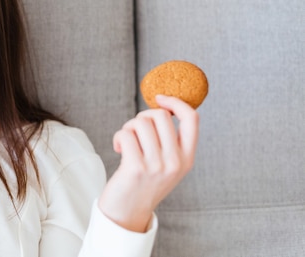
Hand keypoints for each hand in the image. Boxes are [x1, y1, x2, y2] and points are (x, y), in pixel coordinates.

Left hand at [98, 95, 198, 231]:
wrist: (128, 211)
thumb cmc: (144, 181)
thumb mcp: (166, 163)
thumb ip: (169, 140)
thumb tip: (161, 105)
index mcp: (187, 158)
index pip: (192, 119)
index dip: (176, 102)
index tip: (159, 98)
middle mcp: (175, 162)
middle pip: (160, 115)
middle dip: (142, 117)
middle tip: (135, 131)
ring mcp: (157, 165)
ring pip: (140, 122)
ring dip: (128, 128)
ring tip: (126, 143)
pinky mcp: (137, 168)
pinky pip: (125, 134)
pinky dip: (118, 137)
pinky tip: (118, 149)